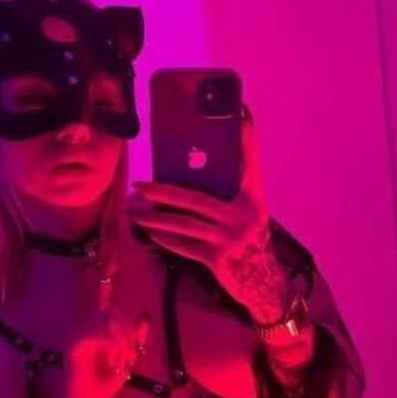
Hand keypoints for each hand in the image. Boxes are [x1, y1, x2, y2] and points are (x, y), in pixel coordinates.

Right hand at [57, 292, 151, 397]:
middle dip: (128, 333)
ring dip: (121, 341)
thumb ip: (134, 341)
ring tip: (122, 362)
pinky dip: (112, 347)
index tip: (134, 354)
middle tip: (130, 357)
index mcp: (95, 332)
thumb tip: (145, 320)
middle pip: (113, 312)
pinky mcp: (74, 345)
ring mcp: (78, 335)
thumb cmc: (101, 388)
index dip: (131, 329)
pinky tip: (113, 364)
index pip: (116, 313)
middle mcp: (85, 330)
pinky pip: (98, 333)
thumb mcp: (125, 362)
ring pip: (107, 320)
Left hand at [126, 110, 292, 322]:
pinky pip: (183, 245)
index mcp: (252, 201)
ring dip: (154, 218)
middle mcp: (241, 217)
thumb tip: (197, 174)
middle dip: (162, 191)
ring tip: (134, 212)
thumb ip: (231, 196)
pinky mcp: (216, 259)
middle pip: (194, 199)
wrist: (262, 281)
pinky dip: (165, 239)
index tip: (241, 116)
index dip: (247, 142)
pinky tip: (150, 232)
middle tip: (139, 184)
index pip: (250, 165)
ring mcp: (227, 239)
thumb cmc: (251, 242)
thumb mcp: (251, 214)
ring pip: (182, 224)